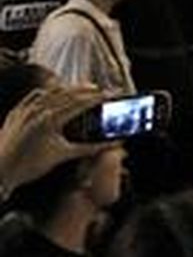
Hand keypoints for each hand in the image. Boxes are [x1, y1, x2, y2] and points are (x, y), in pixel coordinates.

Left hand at [0, 86, 114, 189]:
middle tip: (100, 90)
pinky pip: (34, 96)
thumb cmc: (29, 167)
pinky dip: (48, 92)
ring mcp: (25, 110)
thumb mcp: (62, 155)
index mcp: (51, 119)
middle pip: (68, 94)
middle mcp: (37, 110)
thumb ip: (90, 148)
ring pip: (51, 92)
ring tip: (82, 89)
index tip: (110, 95)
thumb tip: (112, 145)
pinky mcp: (15, 113)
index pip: (80, 103)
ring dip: (69, 89)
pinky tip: (54, 93)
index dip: (97, 98)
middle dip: (86, 90)